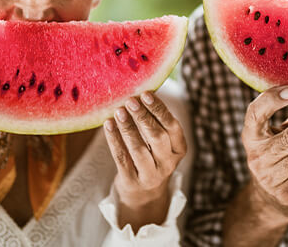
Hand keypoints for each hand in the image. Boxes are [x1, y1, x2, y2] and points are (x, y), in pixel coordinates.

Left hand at [103, 91, 186, 227]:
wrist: (144, 194)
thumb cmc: (152, 157)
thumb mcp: (162, 143)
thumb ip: (156, 122)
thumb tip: (139, 91)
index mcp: (179, 149)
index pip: (172, 127)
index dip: (159, 110)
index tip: (146, 94)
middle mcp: (168, 163)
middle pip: (156, 137)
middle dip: (143, 117)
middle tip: (130, 100)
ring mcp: (151, 175)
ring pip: (138, 149)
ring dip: (127, 128)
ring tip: (118, 111)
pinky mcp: (132, 182)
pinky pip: (121, 158)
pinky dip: (114, 140)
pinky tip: (108, 125)